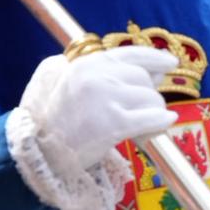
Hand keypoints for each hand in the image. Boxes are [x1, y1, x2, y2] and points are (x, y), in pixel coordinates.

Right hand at [19, 46, 177, 167]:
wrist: (39, 155)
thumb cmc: (58, 124)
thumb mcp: (76, 87)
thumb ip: (111, 75)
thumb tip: (158, 70)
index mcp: (87, 64)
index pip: (130, 53)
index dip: (154, 57)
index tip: (170, 63)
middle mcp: (96, 76)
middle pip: (144, 78)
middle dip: (148, 96)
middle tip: (139, 113)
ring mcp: (104, 98)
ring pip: (151, 98)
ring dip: (152, 113)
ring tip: (138, 127)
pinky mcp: (112, 123)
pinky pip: (151, 118)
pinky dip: (161, 122)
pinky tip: (165, 124)